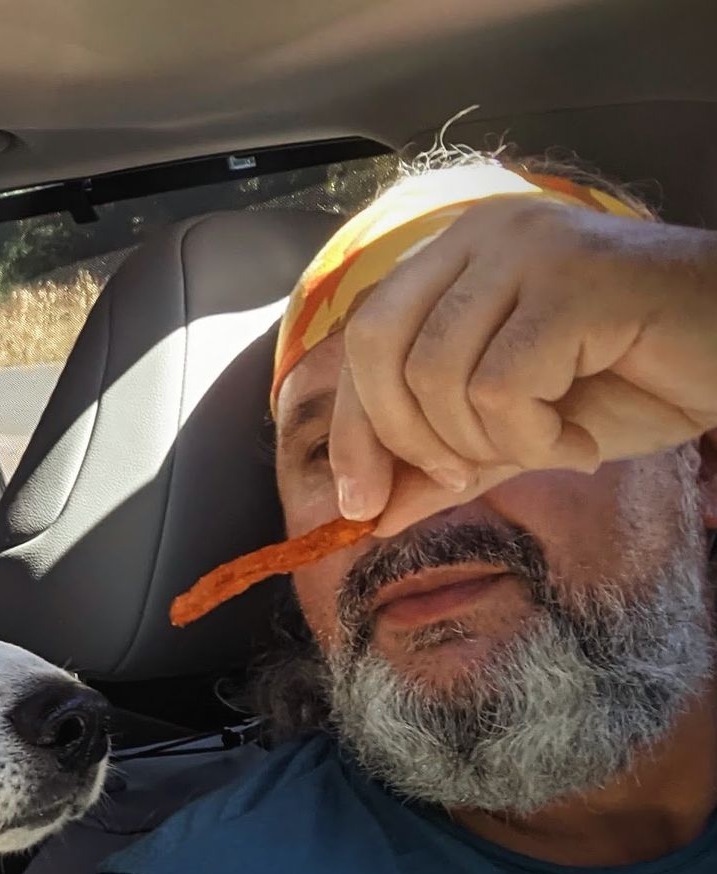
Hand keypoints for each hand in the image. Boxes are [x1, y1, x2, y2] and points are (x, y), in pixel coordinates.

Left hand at [329, 198, 716, 534]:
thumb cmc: (645, 379)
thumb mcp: (523, 430)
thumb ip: (444, 461)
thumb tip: (366, 515)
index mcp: (459, 253)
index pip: (364, 339)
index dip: (353, 428)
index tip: (359, 505)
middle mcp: (484, 233)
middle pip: (378, 348)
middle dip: (403, 438)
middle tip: (462, 478)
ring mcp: (528, 247)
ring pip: (437, 373)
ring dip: (489, 441)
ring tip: (554, 440)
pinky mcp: (571, 280)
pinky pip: (500, 386)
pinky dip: (533, 435)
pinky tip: (581, 434)